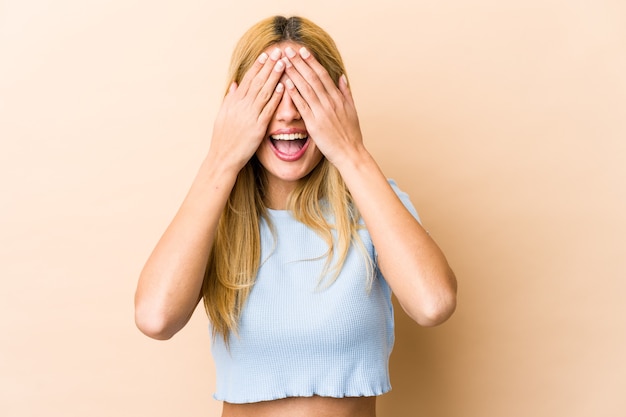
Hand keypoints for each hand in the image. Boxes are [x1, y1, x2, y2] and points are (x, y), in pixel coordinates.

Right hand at [209, 48, 285, 170]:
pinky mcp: (258, 127)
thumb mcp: (223, 115)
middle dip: (269, 66)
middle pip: (258, 81)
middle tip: (279, 52)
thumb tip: (235, 85)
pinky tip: (282, 86)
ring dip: (274, 76)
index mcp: (234, 102)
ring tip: (283, 63)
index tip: (266, 54)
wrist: (223, 157)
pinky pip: (268, 109)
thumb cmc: (223, 138)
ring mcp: (250, 116)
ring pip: (264, 92)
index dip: (257, 66)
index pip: (248, 79)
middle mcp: (242, 106)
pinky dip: (276, 97)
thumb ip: (230, 99)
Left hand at [282, 46, 363, 166]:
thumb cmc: (350, 134)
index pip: (322, 74)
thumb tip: (341, 76)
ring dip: (294, 73)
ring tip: (284, 62)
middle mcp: (330, 102)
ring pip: (306, 88)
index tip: (302, 50)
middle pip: (312, 77)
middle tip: (288, 50)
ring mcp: (322, 112)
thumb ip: (346, 92)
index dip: (311, 61)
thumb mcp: (352, 110)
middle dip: (299, 62)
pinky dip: (294, 94)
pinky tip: (286, 83)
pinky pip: (302, 106)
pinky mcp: (314, 124)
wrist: (350, 152)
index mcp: (338, 98)